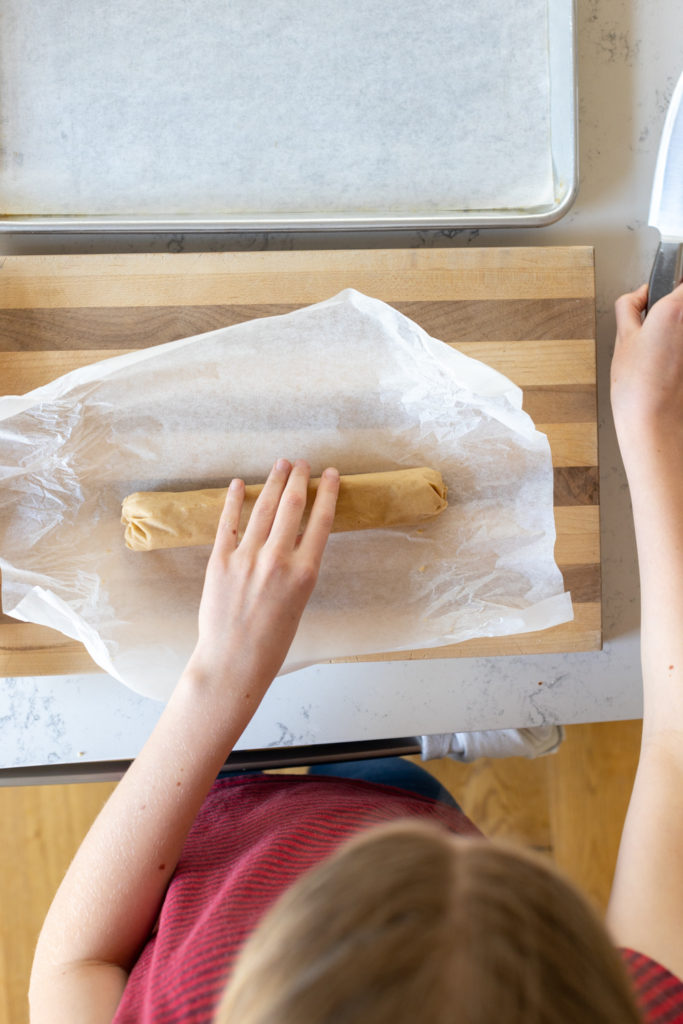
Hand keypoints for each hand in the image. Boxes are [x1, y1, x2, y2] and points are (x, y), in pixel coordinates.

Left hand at [185, 458, 338, 708]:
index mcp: (305, 573)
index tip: (330, 474)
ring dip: (273, 482)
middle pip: (292, 505)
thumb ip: (298, 569)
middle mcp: (278, 560)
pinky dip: (234, 500)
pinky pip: (229, 523)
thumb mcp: (300, 603)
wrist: (234, 662)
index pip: (321, 520)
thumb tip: (294, 540)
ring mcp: (247, 558)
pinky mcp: (220, 561)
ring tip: (280, 464)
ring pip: (264, 508)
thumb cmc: (272, 642)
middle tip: (302, 463)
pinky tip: (239, 484)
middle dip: (299, 478)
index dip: (327, 492)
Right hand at [611, 281, 682, 482]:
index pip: (678, 278)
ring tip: (660, 352)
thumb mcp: (622, 338)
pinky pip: (682, 344)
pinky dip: (675, 350)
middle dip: (671, 309)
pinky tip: (668, 366)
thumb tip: (639, 297)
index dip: (664, 286)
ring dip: (675, 333)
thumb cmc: (638, 388)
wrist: (654, 422)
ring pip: (682, 326)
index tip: (654, 296)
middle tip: (653, 327)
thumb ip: (630, 307)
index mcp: (674, 309)